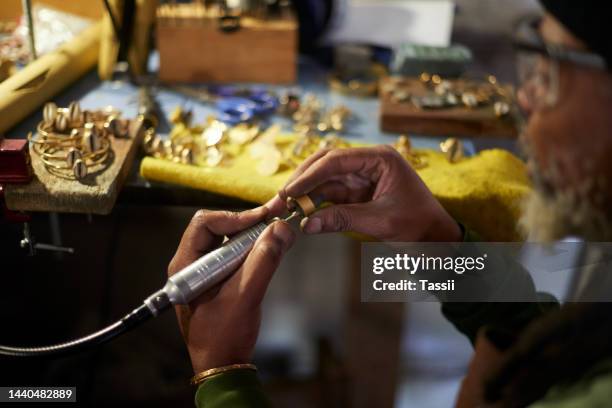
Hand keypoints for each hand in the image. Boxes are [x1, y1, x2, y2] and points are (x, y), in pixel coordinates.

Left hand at [168, 207, 294, 372]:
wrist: (222, 366)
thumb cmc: (224, 337)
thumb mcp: (246, 297)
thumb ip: (263, 261)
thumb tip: (281, 229)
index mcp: (186, 265)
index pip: (206, 223)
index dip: (237, 216)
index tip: (266, 218)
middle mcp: (191, 264)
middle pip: (218, 228)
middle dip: (248, 224)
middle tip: (276, 221)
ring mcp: (204, 272)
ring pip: (228, 240)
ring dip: (253, 236)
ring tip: (277, 235)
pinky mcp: (218, 280)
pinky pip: (235, 255)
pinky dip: (253, 250)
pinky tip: (270, 251)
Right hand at [269, 146, 460, 241]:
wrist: (437, 240)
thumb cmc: (420, 226)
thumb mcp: (381, 222)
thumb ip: (343, 219)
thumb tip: (307, 224)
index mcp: (380, 159)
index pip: (336, 159)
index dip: (309, 175)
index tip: (290, 192)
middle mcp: (369, 163)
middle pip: (326, 165)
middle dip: (302, 181)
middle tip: (281, 199)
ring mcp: (362, 177)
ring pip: (325, 179)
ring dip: (305, 192)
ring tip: (285, 207)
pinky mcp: (358, 192)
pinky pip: (331, 194)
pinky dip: (315, 203)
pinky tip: (301, 211)